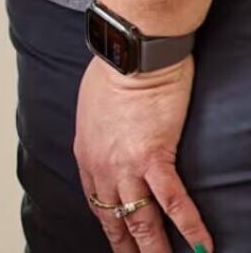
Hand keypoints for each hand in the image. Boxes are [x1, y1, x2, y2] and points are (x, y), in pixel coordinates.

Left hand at [75, 57, 211, 252]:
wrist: (130, 55)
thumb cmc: (114, 74)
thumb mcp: (93, 112)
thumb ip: (100, 138)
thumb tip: (111, 146)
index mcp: (86, 155)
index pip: (97, 203)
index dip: (110, 228)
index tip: (118, 244)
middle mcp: (101, 166)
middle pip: (114, 219)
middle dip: (127, 248)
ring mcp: (126, 164)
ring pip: (141, 219)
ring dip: (154, 249)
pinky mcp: (153, 156)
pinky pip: (173, 201)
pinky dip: (189, 226)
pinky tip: (202, 246)